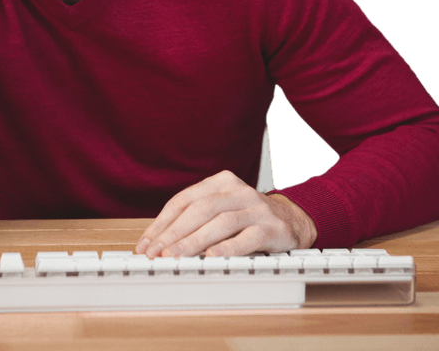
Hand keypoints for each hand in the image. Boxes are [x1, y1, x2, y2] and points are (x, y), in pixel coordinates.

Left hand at [135, 170, 317, 257]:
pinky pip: (247, 237)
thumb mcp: (221, 209)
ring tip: (175, 257)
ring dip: (194, 241)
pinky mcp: (271, 227)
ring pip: (220, 222)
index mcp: (221, 182)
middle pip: (200, 210)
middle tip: (156, 253)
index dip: (162, 223)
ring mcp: (256, 208)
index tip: (146, 243)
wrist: (292, 219)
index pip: (184, 200)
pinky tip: (211, 257)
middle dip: (174, 233)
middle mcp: (238, 191)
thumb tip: (158, 243)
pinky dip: (227, 247)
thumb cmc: (248, 217)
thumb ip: (195, 220)